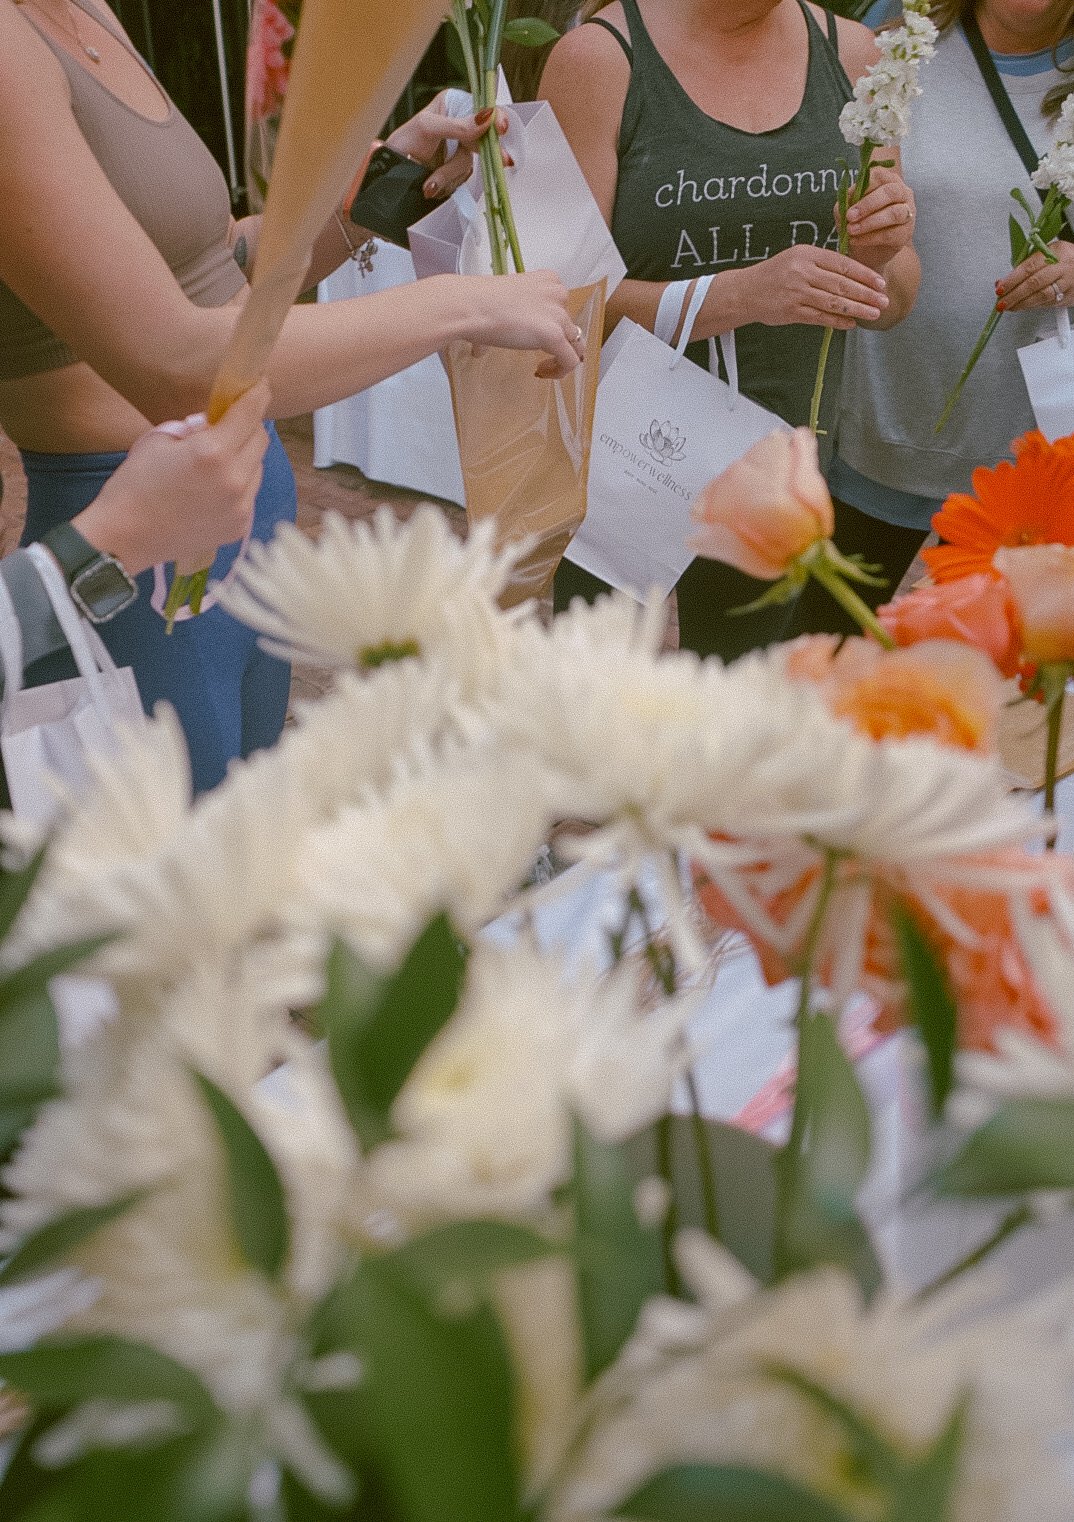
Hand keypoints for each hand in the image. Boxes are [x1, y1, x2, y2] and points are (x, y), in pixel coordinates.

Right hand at [72, 381, 270, 577]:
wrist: (124, 537)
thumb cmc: (134, 484)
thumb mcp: (160, 439)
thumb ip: (195, 427)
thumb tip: (217, 422)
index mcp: (213, 452)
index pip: (249, 413)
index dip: (258, 394)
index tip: (261, 384)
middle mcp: (234, 480)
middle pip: (260, 440)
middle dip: (248, 426)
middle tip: (229, 424)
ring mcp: (240, 507)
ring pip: (257, 468)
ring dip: (244, 457)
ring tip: (214, 462)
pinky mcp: (240, 526)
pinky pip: (249, 494)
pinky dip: (238, 484)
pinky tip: (212, 489)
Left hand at [385, 92, 510, 202]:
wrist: (388, 174)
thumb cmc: (402, 142)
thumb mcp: (429, 127)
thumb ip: (459, 124)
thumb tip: (487, 117)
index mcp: (454, 104)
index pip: (483, 109)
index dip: (496, 119)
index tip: (501, 128)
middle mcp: (460, 124)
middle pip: (483, 139)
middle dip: (485, 153)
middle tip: (504, 161)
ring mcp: (459, 149)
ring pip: (470, 163)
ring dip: (450, 175)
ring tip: (430, 182)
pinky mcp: (456, 170)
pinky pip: (462, 178)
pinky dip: (447, 184)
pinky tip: (431, 185)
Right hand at [459, 270, 584, 378]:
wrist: (469, 306)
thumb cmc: (476, 302)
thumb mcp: (500, 302)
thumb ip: (503, 319)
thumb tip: (480, 348)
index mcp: (546, 279)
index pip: (561, 306)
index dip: (552, 325)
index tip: (536, 338)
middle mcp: (557, 293)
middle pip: (569, 324)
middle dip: (557, 341)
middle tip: (539, 355)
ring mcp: (557, 314)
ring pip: (574, 342)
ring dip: (560, 357)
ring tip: (542, 367)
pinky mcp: (554, 335)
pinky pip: (570, 360)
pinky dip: (560, 370)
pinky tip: (543, 372)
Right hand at [744, 245, 888, 328]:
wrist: (745, 291)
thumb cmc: (776, 273)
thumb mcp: (798, 257)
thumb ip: (823, 264)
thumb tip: (854, 275)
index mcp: (807, 254)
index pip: (843, 264)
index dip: (864, 275)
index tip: (880, 283)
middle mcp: (802, 272)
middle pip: (841, 284)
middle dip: (866, 294)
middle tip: (884, 301)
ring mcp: (797, 293)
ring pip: (833, 302)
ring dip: (856, 309)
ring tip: (874, 313)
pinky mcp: (791, 312)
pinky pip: (820, 317)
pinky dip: (837, 321)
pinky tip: (851, 324)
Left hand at [841, 165, 915, 271]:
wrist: (868, 251)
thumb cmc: (859, 223)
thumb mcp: (847, 210)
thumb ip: (845, 203)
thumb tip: (844, 201)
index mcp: (887, 181)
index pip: (879, 175)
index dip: (863, 187)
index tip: (848, 201)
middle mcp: (902, 192)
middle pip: (890, 192)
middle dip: (868, 204)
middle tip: (850, 216)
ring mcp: (907, 212)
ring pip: (893, 213)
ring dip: (869, 222)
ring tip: (851, 230)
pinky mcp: (905, 233)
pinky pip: (890, 234)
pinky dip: (870, 238)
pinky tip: (855, 240)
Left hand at [996, 239, 1073, 311]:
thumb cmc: (1063, 260)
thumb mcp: (1048, 254)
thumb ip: (1025, 266)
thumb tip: (1002, 281)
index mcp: (1056, 251)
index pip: (1030, 266)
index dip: (1013, 279)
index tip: (1001, 288)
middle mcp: (1063, 266)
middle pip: (1035, 283)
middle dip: (1015, 295)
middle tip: (1002, 302)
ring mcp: (1067, 282)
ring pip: (1042, 296)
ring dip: (1022, 304)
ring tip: (1010, 306)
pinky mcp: (1069, 296)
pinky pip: (1048, 303)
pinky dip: (1032, 306)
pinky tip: (1023, 306)